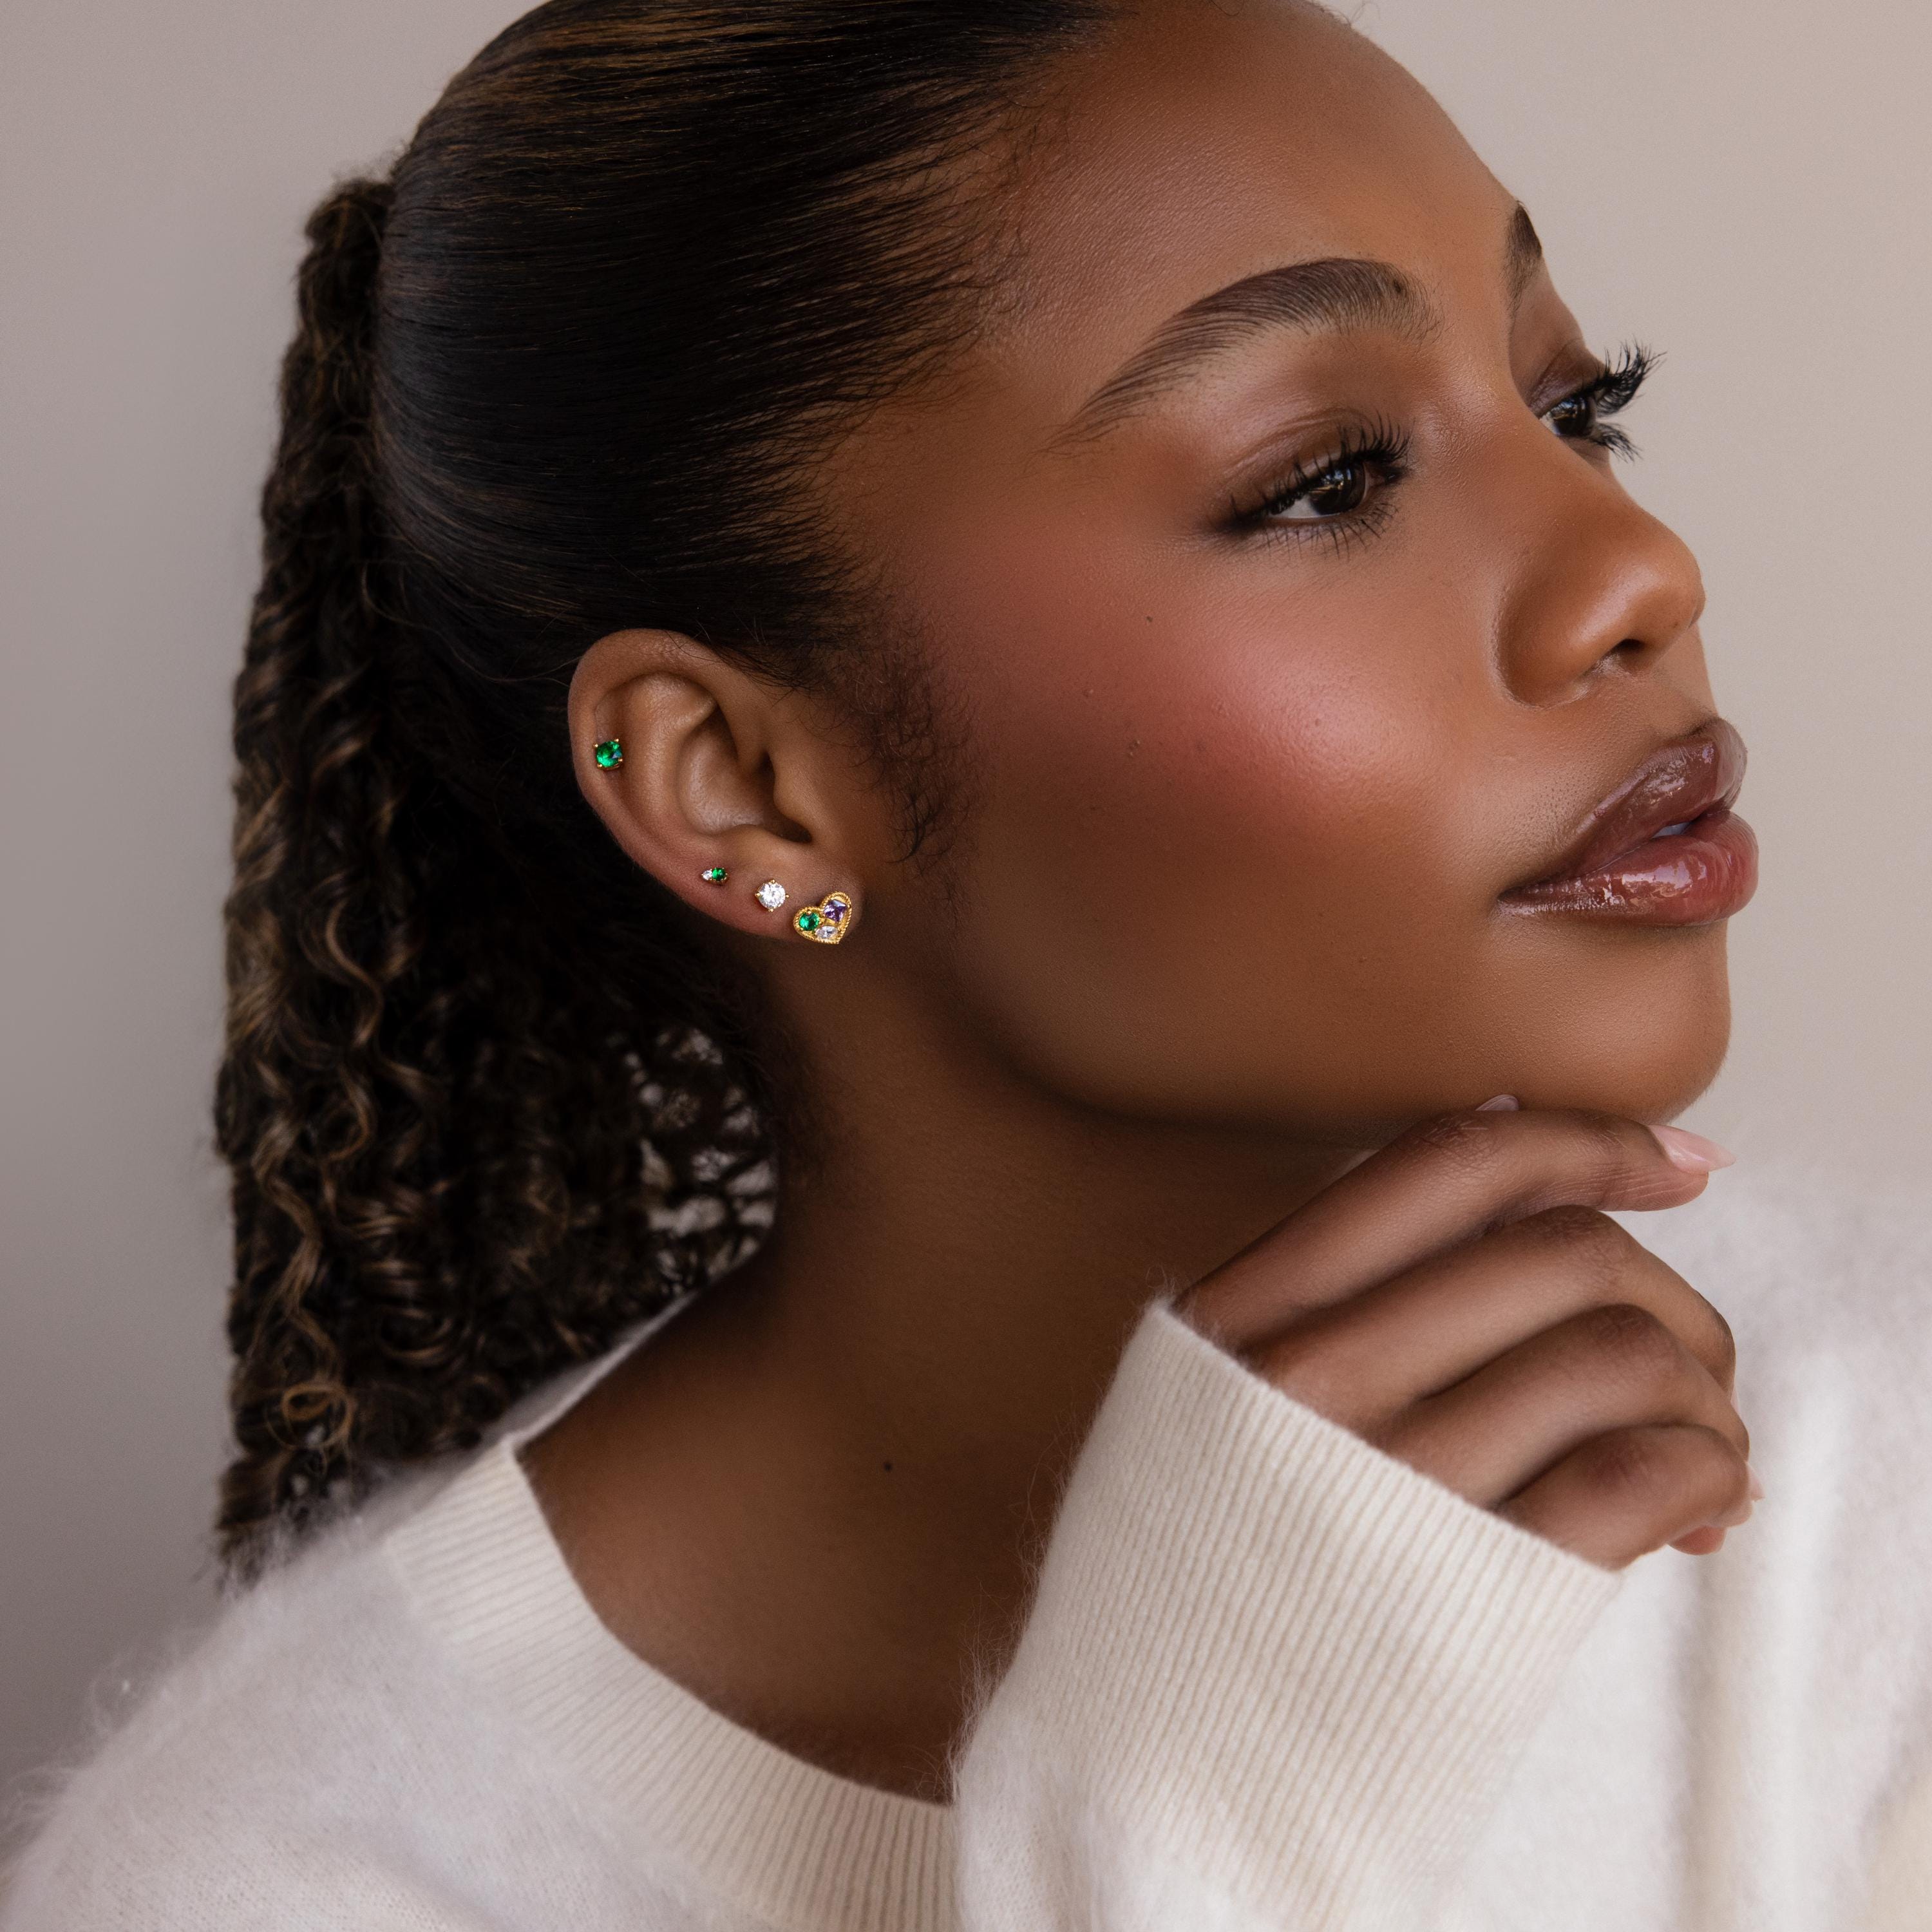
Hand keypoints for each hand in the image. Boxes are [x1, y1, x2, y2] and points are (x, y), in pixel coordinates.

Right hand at [1172, 1103, 1755, 1569]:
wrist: (1144, 1760)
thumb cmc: (1196, 1561)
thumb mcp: (1211, 1390)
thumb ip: (1333, 1275)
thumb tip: (1523, 1133)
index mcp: (1244, 1315)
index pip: (1447, 1167)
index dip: (1590, 1140)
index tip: (1676, 1160)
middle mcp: (1310, 1381)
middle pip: (1560, 1257)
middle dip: (1668, 1293)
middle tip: (1690, 1353)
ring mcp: (1388, 1488)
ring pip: (1617, 1360)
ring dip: (1701, 1392)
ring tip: (1699, 1440)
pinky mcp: (1471, 1594)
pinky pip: (1635, 1481)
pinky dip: (1705, 1471)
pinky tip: (1703, 1500)